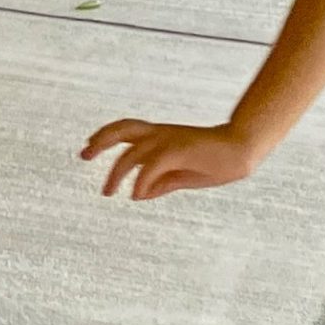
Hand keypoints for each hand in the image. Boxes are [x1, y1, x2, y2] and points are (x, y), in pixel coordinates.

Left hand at [82, 119, 261, 200]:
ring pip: (131, 153)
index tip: (88, 148)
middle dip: (100, 140)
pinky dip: (139, 181)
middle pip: (122, 129)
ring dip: (115, 174)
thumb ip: (160, 183)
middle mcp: (161, 134)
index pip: (127, 130)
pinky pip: (150, 166)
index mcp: (162, 136)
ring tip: (108, 192)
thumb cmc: (215, 162)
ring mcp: (169, 140)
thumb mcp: (182, 176)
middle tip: (83, 154)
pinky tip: (136, 194)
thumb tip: (137, 195)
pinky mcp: (178, 150)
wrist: (242, 150)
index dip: (105, 136)